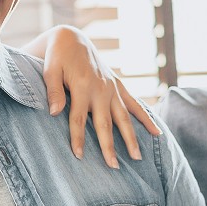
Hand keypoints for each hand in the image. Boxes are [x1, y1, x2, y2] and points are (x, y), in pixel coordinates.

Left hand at [38, 26, 159, 168]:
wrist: (72, 39)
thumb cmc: (57, 57)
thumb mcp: (49, 70)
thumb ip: (53, 91)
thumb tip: (53, 113)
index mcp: (82, 86)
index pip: (78, 118)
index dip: (78, 138)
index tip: (79, 156)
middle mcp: (101, 89)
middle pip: (105, 123)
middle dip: (109, 146)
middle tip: (113, 166)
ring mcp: (112, 88)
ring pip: (124, 117)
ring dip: (131, 138)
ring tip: (138, 158)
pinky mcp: (118, 86)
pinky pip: (134, 104)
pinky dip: (146, 118)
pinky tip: (157, 133)